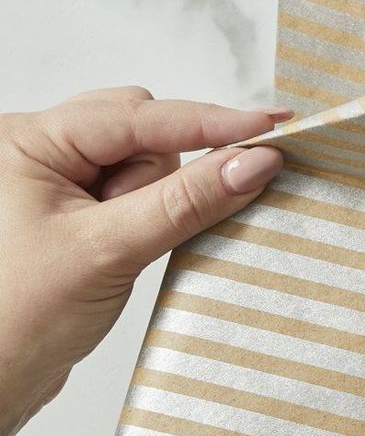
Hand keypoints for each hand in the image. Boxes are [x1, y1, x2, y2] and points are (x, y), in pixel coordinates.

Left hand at [0, 86, 289, 435]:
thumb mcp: (108, 252)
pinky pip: (140, 191)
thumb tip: (252, 164)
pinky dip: (156, 212)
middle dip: (163, 174)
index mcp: (31, 141)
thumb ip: (185, 202)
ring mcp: (61, 181)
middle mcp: (43, 150)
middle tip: (149, 225)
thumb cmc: (17, 320)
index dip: (207, 123)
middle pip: (143, 129)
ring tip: (124, 250)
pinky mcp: (81, 212)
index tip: (268, 129)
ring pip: (147, 161)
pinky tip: (142, 242)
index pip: (136, 115)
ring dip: (158, 199)